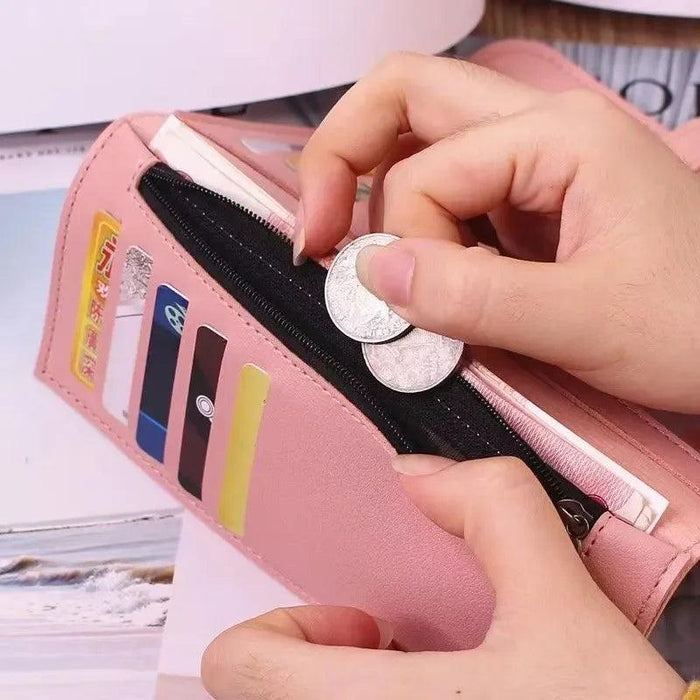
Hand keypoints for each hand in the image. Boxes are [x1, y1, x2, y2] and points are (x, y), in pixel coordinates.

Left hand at [201, 456, 684, 698]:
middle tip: (400, 647)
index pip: (237, 665)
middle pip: (271, 694)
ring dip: (357, 685)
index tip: (361, 621)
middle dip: (334, 657)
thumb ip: (497, 512)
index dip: (287, 626)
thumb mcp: (566, 613)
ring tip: (439, 678)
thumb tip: (426, 474)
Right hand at [295, 53, 699, 412]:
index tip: (405, 311)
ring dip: (378, 191)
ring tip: (369, 260)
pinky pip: (451, 187)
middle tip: (318, 234)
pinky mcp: (534, 199)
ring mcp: (536, 160)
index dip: (401, 242)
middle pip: (406, 97)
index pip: (427, 171)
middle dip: (343, 158)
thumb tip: (369, 275)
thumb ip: (472, 297)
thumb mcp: (583, 320)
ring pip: (422, 138)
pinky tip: (421, 270)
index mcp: (557, 136)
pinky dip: (416, 224)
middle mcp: (540, 127)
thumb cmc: (697, 326)